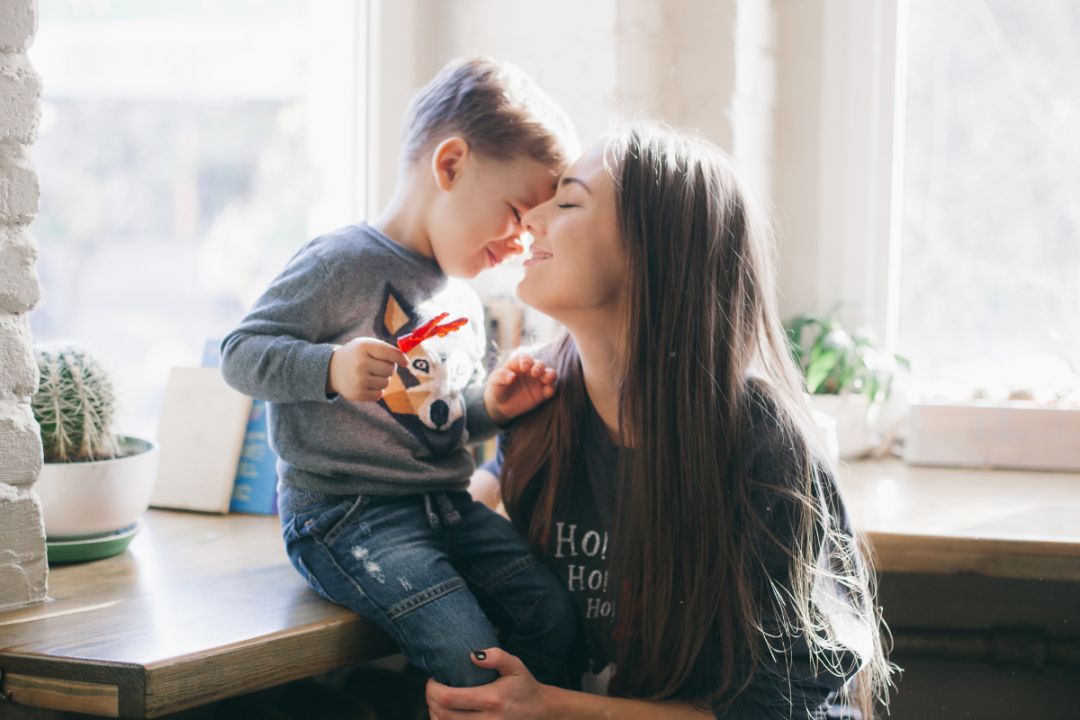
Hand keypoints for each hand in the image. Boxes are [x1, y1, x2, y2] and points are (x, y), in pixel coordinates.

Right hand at [326, 337, 406, 401]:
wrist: (332, 369)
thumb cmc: (356, 355)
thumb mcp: (366, 345)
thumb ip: (386, 349)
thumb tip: (406, 361)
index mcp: (364, 347)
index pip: (391, 353)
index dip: (401, 358)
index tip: (405, 362)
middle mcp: (361, 363)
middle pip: (391, 370)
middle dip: (388, 368)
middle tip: (377, 366)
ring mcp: (358, 380)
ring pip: (386, 383)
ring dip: (382, 380)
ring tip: (370, 375)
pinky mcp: (357, 393)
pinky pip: (379, 394)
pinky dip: (376, 390)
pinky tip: (366, 384)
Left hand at [426, 648, 553, 719]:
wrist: (541, 712)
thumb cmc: (525, 687)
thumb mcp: (515, 666)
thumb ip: (497, 656)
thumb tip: (473, 655)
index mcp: (492, 699)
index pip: (449, 698)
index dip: (433, 689)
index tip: (433, 679)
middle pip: (443, 715)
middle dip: (430, 701)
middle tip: (431, 689)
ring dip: (435, 714)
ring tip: (436, 701)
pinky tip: (445, 715)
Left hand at [483, 354, 556, 424]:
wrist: (500, 405)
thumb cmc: (497, 388)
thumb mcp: (494, 381)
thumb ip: (501, 376)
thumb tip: (511, 377)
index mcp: (518, 363)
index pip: (525, 358)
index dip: (526, 361)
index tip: (524, 367)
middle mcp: (530, 370)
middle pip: (539, 364)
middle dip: (539, 367)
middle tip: (534, 373)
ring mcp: (538, 381)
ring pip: (550, 374)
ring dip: (550, 375)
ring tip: (546, 379)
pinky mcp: (542, 393)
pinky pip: (550, 389)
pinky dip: (551, 389)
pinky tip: (547, 392)